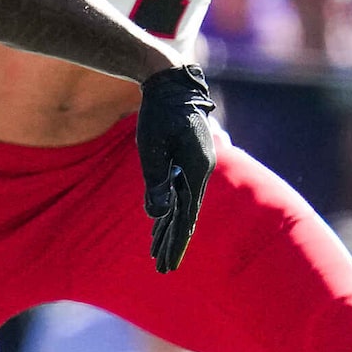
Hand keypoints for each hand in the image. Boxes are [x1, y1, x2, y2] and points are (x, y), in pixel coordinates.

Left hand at [132, 66, 218, 273]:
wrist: (170, 82)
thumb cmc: (159, 113)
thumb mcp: (151, 147)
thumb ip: (156, 181)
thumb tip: (158, 215)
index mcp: (197, 170)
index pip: (186, 216)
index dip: (175, 243)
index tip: (167, 265)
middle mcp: (200, 171)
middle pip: (185, 215)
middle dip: (172, 243)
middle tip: (161, 270)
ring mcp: (194, 166)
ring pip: (181, 205)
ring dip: (169, 230)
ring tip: (157, 254)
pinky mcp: (185, 160)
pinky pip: (178, 192)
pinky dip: (168, 210)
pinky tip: (159, 223)